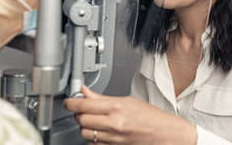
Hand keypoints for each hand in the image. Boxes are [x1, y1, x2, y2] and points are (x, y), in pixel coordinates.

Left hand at [63, 86, 196, 144]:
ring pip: (84, 134)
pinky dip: (90, 138)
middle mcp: (113, 124)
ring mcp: (113, 139)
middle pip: (81, 120)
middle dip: (77, 113)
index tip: (68, 101)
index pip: (85, 105)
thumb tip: (86, 92)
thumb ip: (102, 97)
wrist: (163, 134)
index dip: (72, 102)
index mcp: (116, 108)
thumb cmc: (149, 116)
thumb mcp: (126, 100)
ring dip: (83, 126)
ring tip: (89, 119)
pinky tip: (97, 131)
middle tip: (81, 108)